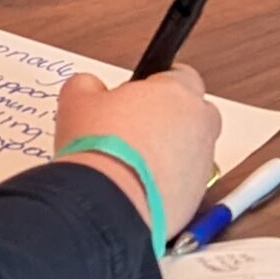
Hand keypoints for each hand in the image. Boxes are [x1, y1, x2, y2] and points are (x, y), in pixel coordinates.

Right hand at [55, 67, 220, 238]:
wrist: (107, 204)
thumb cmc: (99, 148)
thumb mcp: (77, 100)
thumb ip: (89, 84)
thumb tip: (90, 88)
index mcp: (178, 91)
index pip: (181, 74)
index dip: (155, 85)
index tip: (137, 95)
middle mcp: (199, 125)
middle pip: (194, 113)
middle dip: (171, 118)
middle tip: (135, 128)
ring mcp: (202, 163)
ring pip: (191, 151)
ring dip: (169, 154)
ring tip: (131, 164)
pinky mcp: (197, 197)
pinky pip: (185, 183)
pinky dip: (167, 184)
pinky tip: (137, 188)